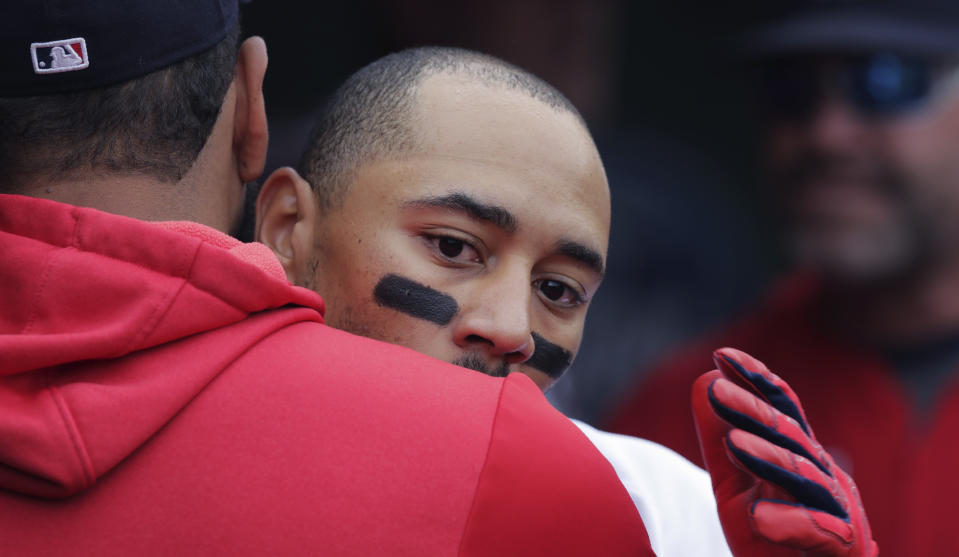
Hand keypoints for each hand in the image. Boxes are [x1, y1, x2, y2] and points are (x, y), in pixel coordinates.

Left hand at [692, 347, 877, 555]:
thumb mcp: (733, 486)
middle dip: (754, 411)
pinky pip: (821, 532)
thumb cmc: (775, 537)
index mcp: (801, 457)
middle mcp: (823, 477)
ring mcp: (837, 513)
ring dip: (770, 458)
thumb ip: (718, 440)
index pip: (782, 410)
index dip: (757, 381)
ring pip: (805, 478)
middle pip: (789, 436)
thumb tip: (702, 381)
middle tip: (717, 390)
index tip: (722, 355)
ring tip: (734, 443)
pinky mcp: (843, 550)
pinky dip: (792, 522)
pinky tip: (760, 515)